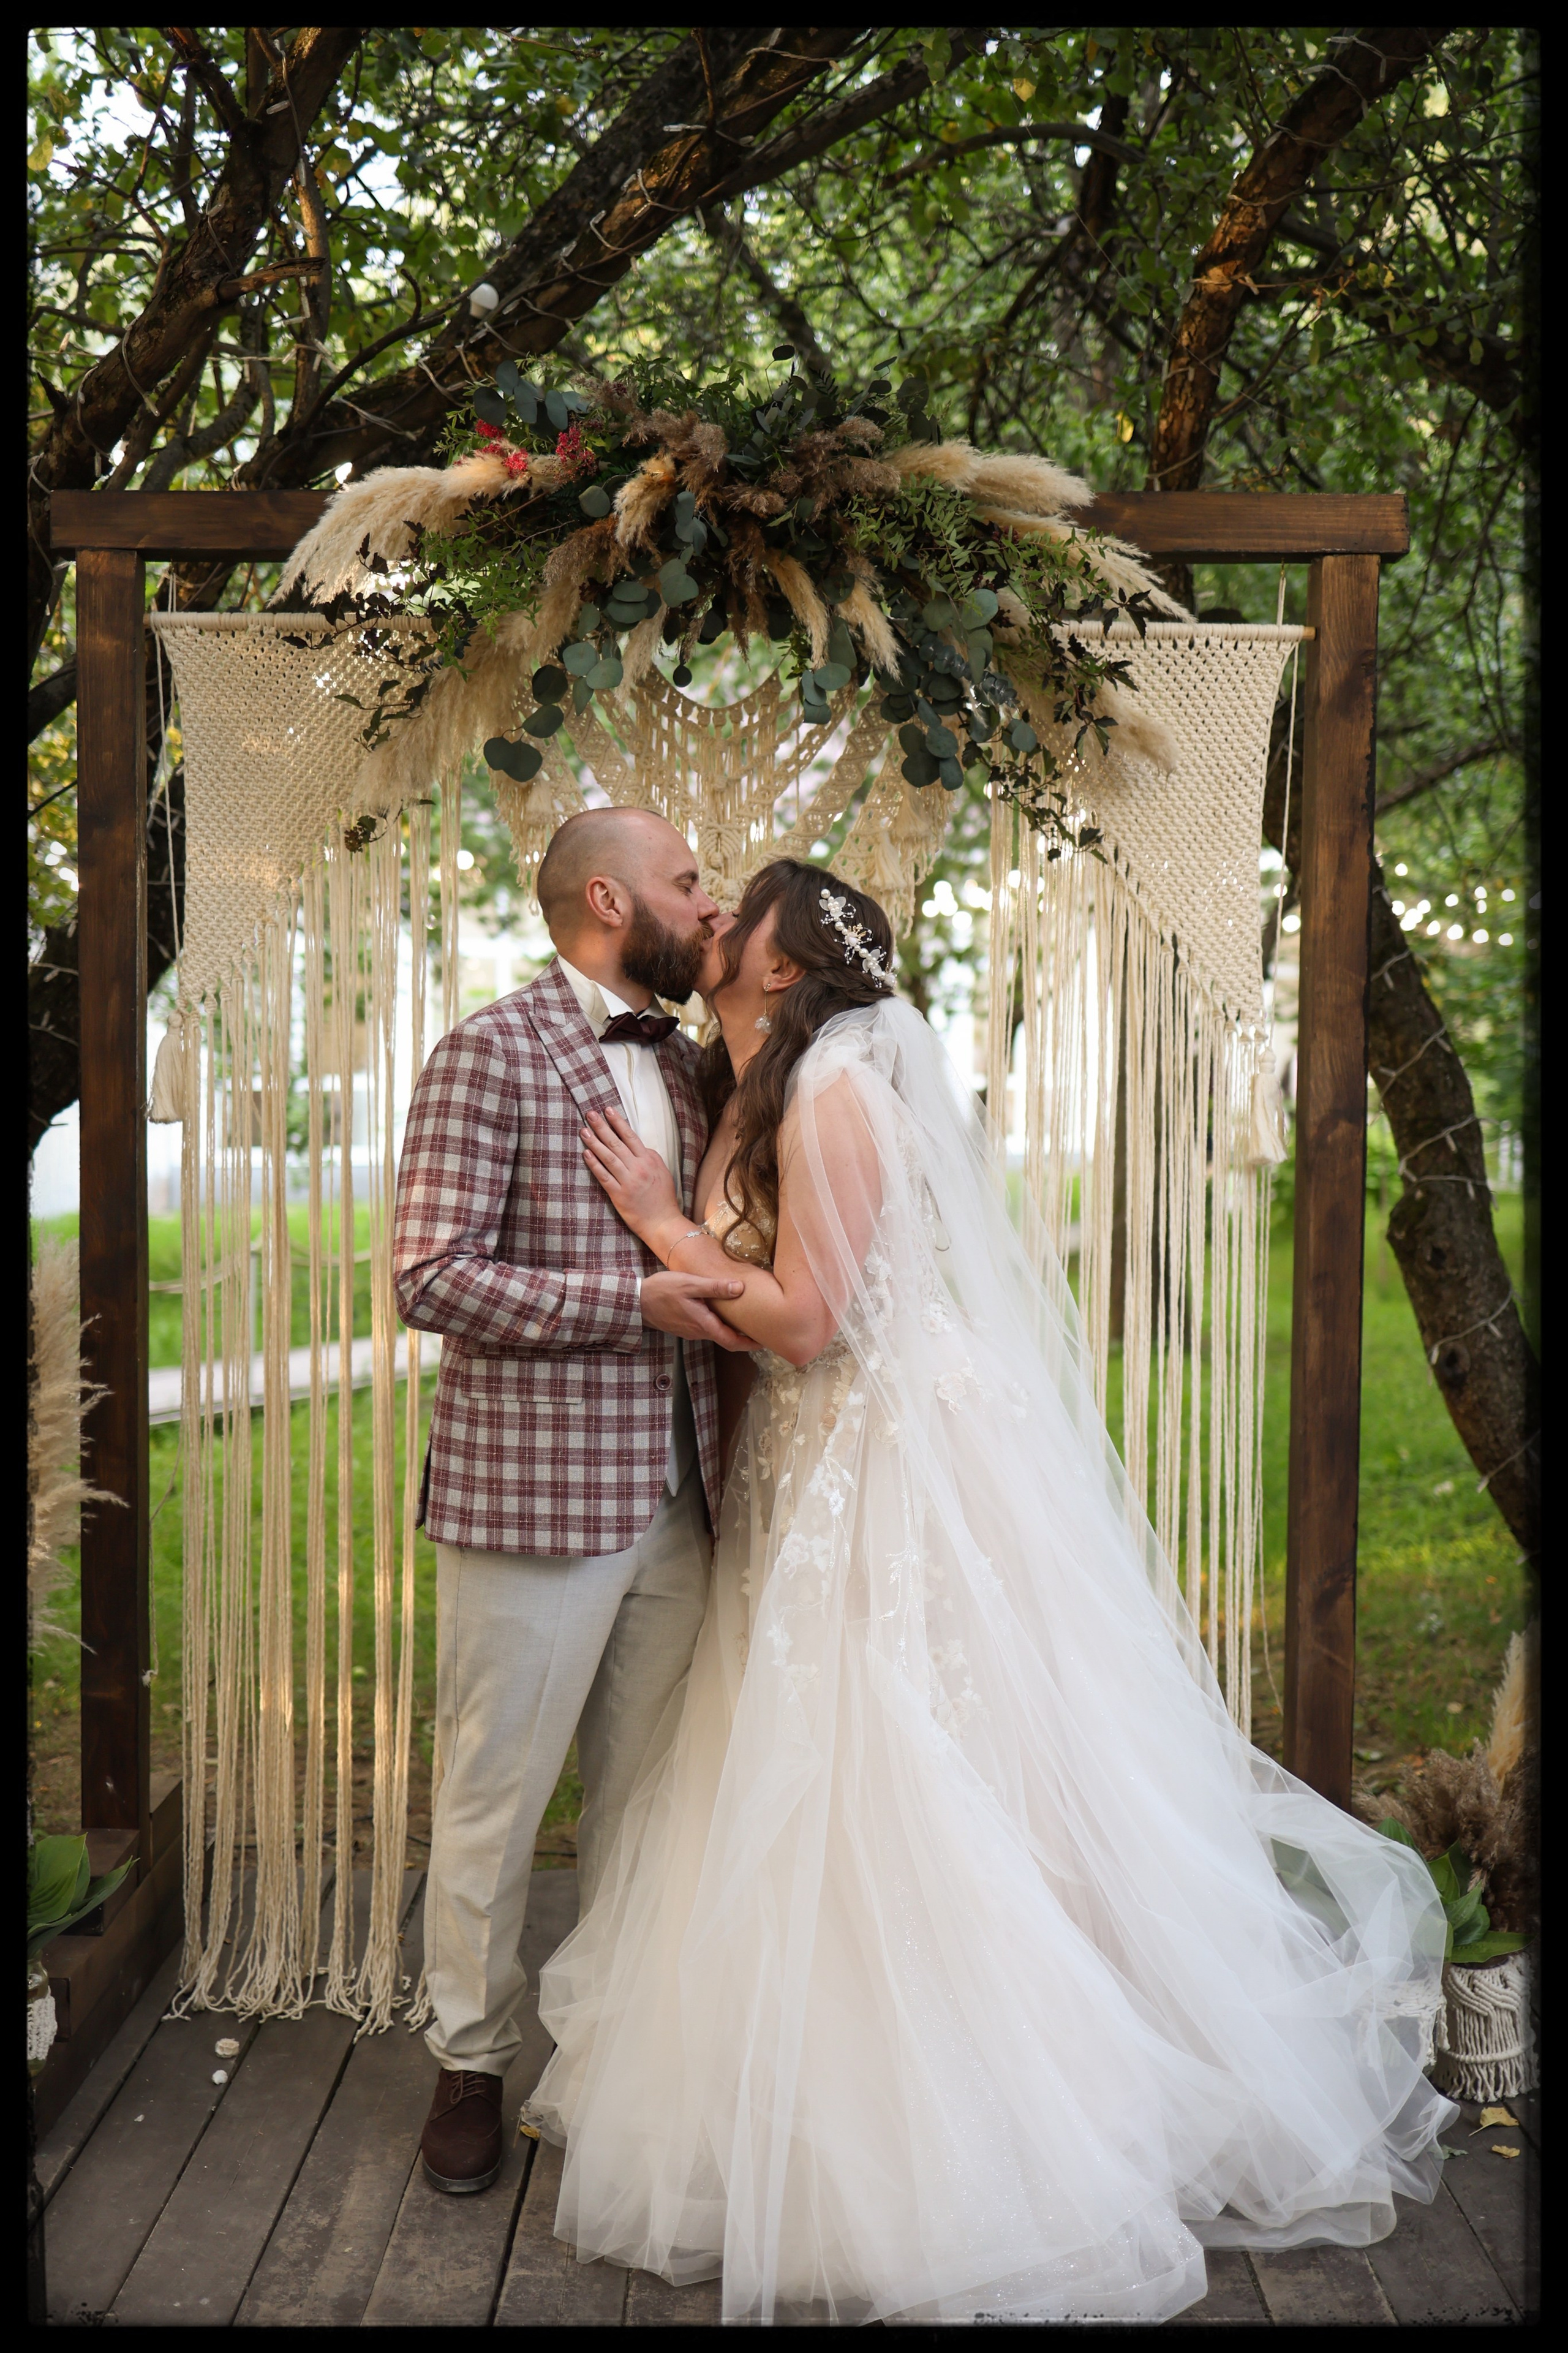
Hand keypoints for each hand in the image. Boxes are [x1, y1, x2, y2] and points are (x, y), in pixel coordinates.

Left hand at [581, 1107, 680, 1243]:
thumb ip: (650, 1157)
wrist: (663, 1222)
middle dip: (602, 1127)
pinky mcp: (619, 1195)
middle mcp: (638, 1168)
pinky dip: (594, 1164)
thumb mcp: (663, 1172)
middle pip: (616, 1143)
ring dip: (594, 1143)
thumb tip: (638, 1146)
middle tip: (590, 1114)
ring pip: (608, 1157)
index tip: (608, 1110)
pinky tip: (586, 1154)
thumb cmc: (663, 1198)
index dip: (618, 1122)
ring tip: (584, 1130)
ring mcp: (628, 1181)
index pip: (630, 1136)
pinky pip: (604, 1176)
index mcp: (650, 1160)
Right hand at [640, 1270, 752, 1350]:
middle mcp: (699, 1332)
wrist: (636, 1302)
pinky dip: (719, 1325)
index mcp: (703, 1324)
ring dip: (731, 1330)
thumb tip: (740, 1289)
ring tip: (746, 1319)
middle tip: (761, 1330)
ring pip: (716, 1334)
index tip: (764, 1341)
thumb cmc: (662, 1291)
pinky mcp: (684, 1326)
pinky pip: (707, 1328)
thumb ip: (715, 1287)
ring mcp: (691, 1331)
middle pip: (727, 1340)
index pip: (732, 1342)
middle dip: (744, 1337)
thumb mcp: (690, 1284)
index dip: (750, 1344)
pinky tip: (723, 1313)